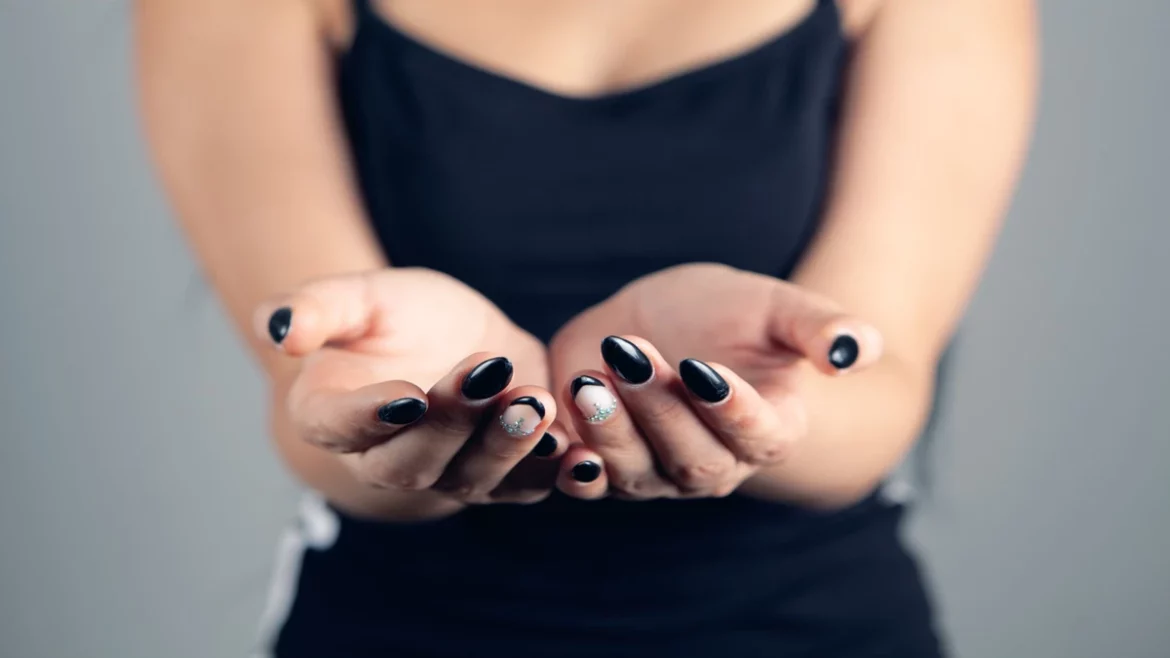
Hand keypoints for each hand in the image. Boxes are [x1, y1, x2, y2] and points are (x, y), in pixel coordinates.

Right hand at [256, 268, 567, 504]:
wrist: (453, 338)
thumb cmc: (395, 317)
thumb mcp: (358, 297)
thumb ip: (315, 309)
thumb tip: (277, 330)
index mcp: (335, 417)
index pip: (342, 427)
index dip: (371, 418)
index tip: (405, 393)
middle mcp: (387, 459)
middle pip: (414, 462)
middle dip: (454, 422)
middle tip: (489, 375)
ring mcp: (449, 475)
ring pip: (476, 478)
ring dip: (508, 445)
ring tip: (535, 401)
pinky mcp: (506, 474)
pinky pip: (528, 486)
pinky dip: (554, 473)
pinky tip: (576, 446)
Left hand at [548, 263, 881, 499]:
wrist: (665, 319)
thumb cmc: (732, 313)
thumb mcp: (779, 308)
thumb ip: (822, 327)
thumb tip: (861, 348)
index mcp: (768, 428)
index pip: (757, 435)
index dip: (730, 409)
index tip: (701, 368)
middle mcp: (715, 464)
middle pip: (692, 460)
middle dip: (659, 411)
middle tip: (630, 356)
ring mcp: (658, 472)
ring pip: (635, 473)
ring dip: (609, 432)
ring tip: (586, 379)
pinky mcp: (604, 462)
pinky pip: (587, 482)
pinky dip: (569, 468)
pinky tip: (553, 435)